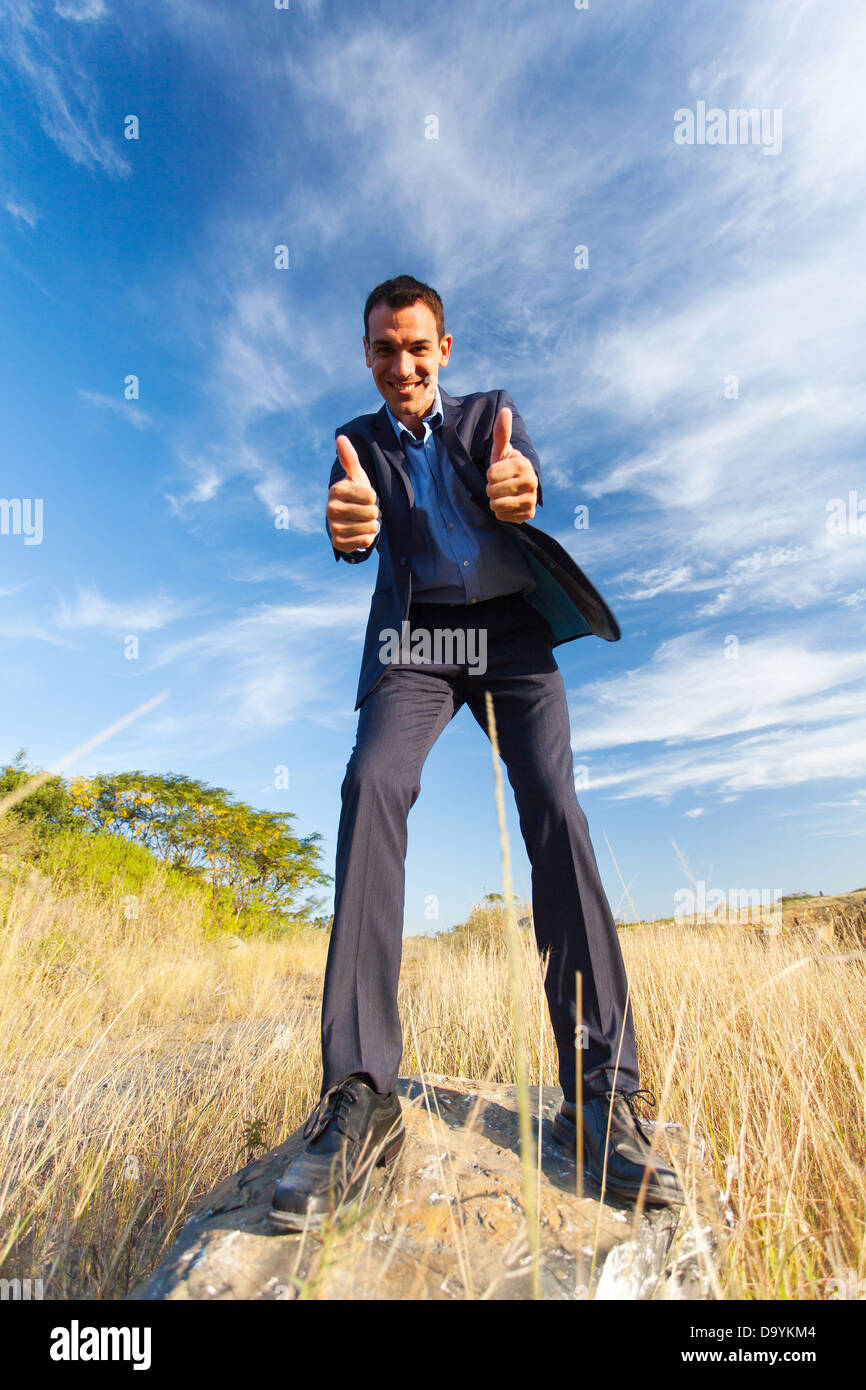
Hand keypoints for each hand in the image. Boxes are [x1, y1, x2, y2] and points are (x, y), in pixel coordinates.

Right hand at [326, 435, 380, 551]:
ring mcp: (333, 527)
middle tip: (365, 511)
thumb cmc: (356, 494)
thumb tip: (340, 437)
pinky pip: (364, 542)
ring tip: (364, 521)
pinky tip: (360, 532)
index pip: (370, 496)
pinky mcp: (338, 543)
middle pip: (371, 513)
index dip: (373, 497)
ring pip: (369, 528)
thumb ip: (350, 458)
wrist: (350, 519)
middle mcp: (331, 509)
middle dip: (373, 512)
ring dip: (372, 525)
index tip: (365, 497)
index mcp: (336, 491)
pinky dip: (367, 538)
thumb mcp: (356, 476)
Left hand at [485, 407, 537, 521]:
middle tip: (498, 484)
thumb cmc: (504, 465)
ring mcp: (531, 499)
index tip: (496, 472)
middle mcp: (531, 482)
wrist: (516, 486)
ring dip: (494, 501)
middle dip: (490, 488)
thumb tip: (505, 410)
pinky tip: (507, 504)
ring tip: (501, 494)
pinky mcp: (529, 514)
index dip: (489, 474)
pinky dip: (501, 512)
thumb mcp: (500, 449)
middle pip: (492, 491)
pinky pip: (503, 516)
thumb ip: (501, 432)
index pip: (491, 474)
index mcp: (523, 464)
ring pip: (497, 505)